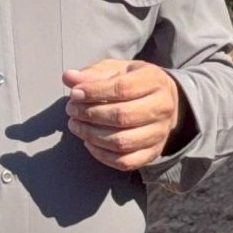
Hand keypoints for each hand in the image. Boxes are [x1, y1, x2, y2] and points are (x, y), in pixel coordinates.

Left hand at [63, 59, 183, 171]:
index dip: (94, 92)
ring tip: (75, 125)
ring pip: (123, 142)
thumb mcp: (115, 70)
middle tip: (71, 110)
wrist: (163, 100)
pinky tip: (88, 143)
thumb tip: (69, 77)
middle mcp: (162, 107)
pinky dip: (102, 155)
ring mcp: (160, 133)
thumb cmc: (133, 82)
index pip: (123, 88)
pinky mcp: (154, 152)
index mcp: (154, 80)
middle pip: (122, 117)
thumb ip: (92, 74)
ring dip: (92, 135)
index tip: (74, 94)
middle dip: (90, 114)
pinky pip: (125, 162)